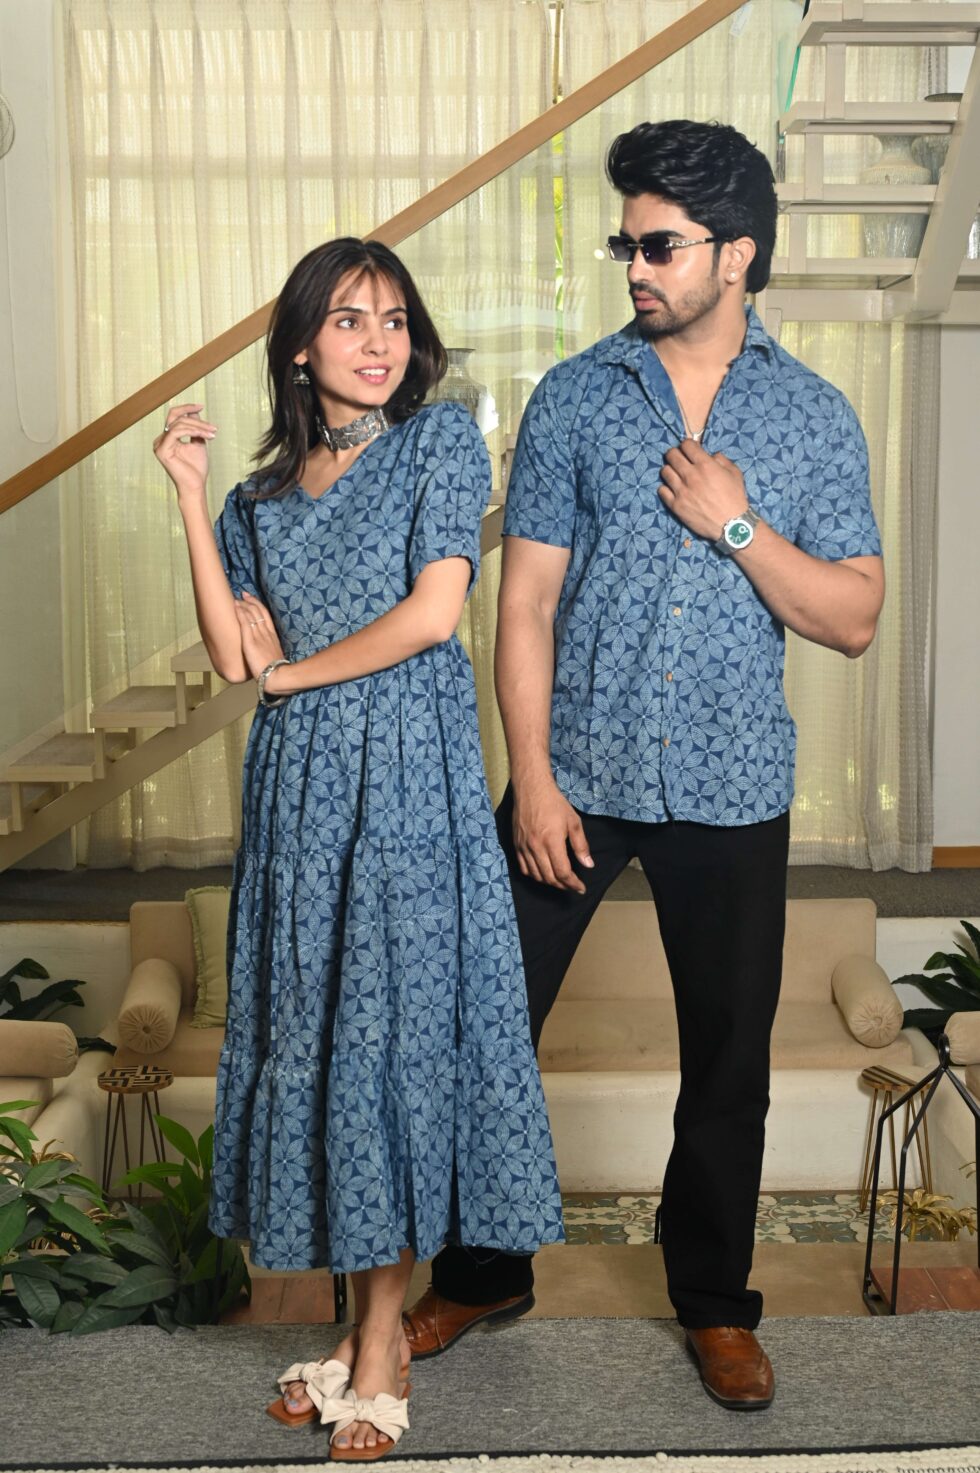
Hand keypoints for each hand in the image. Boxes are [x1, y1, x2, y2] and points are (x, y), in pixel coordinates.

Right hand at [153, 403, 216, 499]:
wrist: (195, 486)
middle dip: (195, 418)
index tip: (201, 406)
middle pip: (176, 418)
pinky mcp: (162, 450)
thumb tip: (195, 411)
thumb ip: (195, 427)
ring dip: (198, 427)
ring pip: (178, 424)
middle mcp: (160, 440)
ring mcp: (159, 445)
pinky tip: (204, 436)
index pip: (174, 416)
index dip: (187, 408)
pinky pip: (176, 432)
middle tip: (212, 427)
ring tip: (212, 433)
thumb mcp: (198, 442)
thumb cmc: (196, 468)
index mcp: (167, 438)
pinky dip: (192, 431)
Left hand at [233, 592, 285, 678]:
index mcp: (273, 636)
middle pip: (259, 612)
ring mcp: (259, 637)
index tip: (252, 599)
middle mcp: (266, 633)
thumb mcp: (275, 656)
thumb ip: (269, 650)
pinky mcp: (250, 642)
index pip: (266, 615)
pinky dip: (240, 613)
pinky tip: (234, 607)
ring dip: (244, 605)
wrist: (277, 677)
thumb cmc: (276, 671)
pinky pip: (245, 623)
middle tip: (243, 594)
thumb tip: (265, 651)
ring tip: (236, 599)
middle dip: (250, 601)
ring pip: (252, 615)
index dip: (258, 605)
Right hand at [512, 776, 593, 892]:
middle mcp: (536, 847)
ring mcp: (524, 847)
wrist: (531, 789)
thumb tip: (588, 865)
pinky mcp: (516, 845)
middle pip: (549, 877)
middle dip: (563, 886)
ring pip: (536, 875)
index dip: (573, 884)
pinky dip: (534, 875)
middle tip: (572, 886)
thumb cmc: (554, 803)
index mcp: (552, 842)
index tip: (581, 888)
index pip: (562, 872)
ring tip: (560, 881)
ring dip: (549, 882)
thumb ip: (581, 845)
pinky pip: (524, 868)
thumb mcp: (574, 822)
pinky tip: (543, 873)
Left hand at [658, 441, 748, 541]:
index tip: (689, 450)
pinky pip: (661, 490)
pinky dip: (666, 488)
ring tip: (676, 475)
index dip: (687, 445)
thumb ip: (722, 460)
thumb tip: (711, 455)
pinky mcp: (675, 505)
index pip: (686, 444)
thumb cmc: (735, 498)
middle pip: (671, 455)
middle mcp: (690, 476)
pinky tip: (673, 490)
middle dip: (675, 454)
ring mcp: (681, 491)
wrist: (731, 525)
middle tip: (680, 460)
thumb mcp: (735, 473)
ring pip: (664, 471)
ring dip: (670, 470)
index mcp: (705, 465)